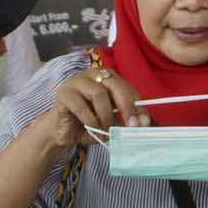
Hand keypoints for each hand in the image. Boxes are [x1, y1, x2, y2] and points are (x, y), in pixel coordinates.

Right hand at [31, 66, 149, 154]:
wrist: (62, 132)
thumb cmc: (88, 124)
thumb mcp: (112, 123)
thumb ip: (125, 120)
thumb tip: (143, 123)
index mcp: (107, 78)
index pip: (127, 87)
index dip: (137, 105)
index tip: (144, 122)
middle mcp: (92, 74)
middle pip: (115, 84)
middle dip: (127, 106)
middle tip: (133, 125)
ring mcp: (76, 81)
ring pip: (99, 94)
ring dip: (106, 115)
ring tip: (105, 128)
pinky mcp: (64, 93)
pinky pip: (82, 106)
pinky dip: (91, 120)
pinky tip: (92, 127)